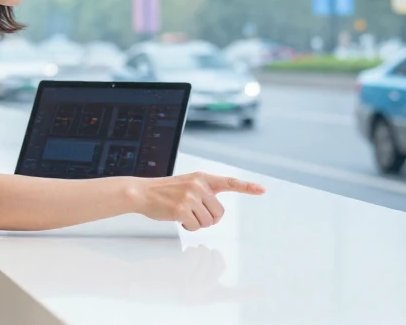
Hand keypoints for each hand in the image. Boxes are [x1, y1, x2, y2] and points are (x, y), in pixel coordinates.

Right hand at [135, 172, 264, 230]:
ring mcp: (190, 197)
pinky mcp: (181, 209)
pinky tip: (177, 218)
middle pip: (219, 213)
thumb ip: (204, 193)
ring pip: (208, 222)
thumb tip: (217, 213)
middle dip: (209, 218)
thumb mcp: (188, 185)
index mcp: (202, 178)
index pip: (229, 182)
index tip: (262, 190)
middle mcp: (198, 185)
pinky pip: (196, 227)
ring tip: (183, 213)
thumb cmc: (166, 192)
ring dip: (197, 223)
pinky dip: (188, 227)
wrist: (142, 192)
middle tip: (194, 214)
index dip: (247, 187)